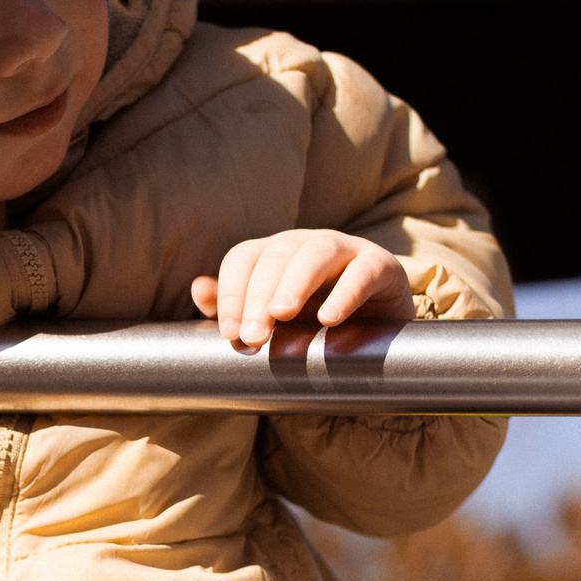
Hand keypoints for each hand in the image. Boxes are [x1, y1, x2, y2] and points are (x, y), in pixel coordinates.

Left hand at [191, 229, 415, 348]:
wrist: (380, 334)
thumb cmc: (317, 323)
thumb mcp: (274, 320)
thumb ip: (235, 308)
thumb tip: (199, 290)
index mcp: (274, 253)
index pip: (243, 259)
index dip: (231, 293)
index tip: (229, 334)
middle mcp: (306, 243)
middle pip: (275, 255)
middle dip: (258, 297)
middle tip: (251, 337)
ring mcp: (346, 249)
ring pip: (315, 253)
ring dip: (294, 283)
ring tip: (280, 314)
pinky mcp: (381, 266)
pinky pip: (363, 272)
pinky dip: (345, 294)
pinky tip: (329, 319)